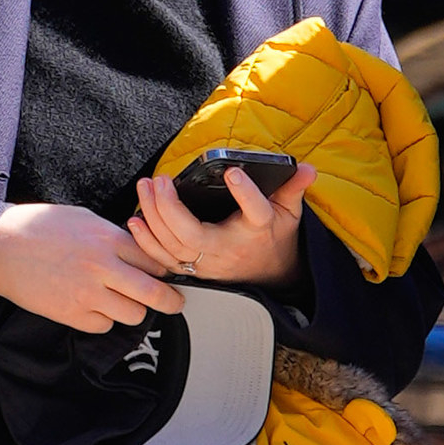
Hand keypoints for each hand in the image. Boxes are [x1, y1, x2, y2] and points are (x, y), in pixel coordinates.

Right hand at [0, 203, 183, 331]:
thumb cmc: (37, 228)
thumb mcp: (83, 219)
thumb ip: (114, 236)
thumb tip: (140, 252)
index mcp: (108, 239)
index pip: (155, 262)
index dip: (164, 271)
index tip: (166, 276)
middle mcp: (102, 268)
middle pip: (154, 295)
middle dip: (170, 302)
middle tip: (174, 303)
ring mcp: (87, 294)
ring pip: (133, 315)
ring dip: (131, 310)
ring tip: (120, 300)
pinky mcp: (71, 315)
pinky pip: (103, 326)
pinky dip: (102, 319)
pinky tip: (91, 305)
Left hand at [126, 158, 315, 288]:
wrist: (268, 275)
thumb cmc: (273, 238)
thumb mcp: (289, 213)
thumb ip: (294, 189)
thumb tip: (308, 169)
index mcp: (257, 231)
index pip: (256, 212)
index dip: (245, 193)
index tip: (233, 173)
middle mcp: (228, 249)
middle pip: (192, 235)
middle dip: (170, 208)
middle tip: (161, 180)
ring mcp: (208, 262)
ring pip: (172, 245)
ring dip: (153, 216)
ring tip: (146, 187)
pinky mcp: (193, 269)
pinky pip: (163, 259)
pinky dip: (146, 241)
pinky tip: (135, 219)